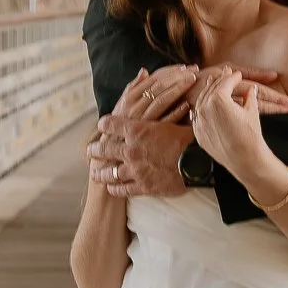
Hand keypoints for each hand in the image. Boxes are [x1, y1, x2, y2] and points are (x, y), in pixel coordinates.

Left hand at [88, 67, 197, 200]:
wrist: (198, 163)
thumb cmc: (189, 138)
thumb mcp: (176, 119)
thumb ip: (167, 110)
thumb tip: (174, 99)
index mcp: (137, 130)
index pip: (111, 123)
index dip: (105, 124)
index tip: (101, 125)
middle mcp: (131, 149)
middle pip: (105, 149)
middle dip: (96, 150)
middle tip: (89, 151)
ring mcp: (135, 170)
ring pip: (110, 172)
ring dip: (101, 172)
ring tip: (95, 173)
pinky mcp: (143, 186)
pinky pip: (123, 189)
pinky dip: (115, 188)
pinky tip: (111, 188)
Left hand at [188, 67, 280, 191]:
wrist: (245, 159)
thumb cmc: (250, 135)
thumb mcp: (252, 111)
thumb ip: (249, 97)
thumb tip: (251, 90)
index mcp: (218, 99)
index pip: (225, 82)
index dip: (233, 77)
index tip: (237, 74)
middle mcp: (204, 108)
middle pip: (211, 89)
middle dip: (220, 80)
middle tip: (226, 74)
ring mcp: (199, 121)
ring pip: (201, 101)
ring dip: (208, 92)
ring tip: (213, 84)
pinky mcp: (197, 133)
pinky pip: (197, 116)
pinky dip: (201, 108)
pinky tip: (204, 104)